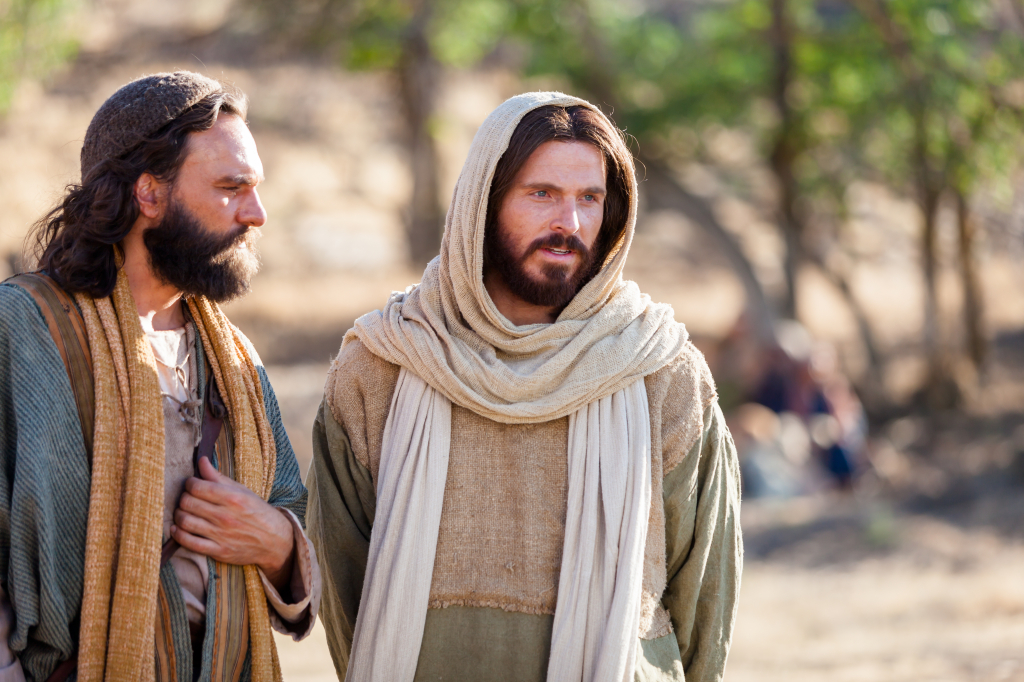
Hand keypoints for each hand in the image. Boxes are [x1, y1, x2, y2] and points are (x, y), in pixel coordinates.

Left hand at [171, 457, 294, 590]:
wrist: (275, 541)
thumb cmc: (258, 513)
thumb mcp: (243, 491)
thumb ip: (219, 477)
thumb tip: (201, 461)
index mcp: (232, 498)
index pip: (197, 487)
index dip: (189, 483)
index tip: (192, 484)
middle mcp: (225, 516)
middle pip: (188, 503)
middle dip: (183, 498)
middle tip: (187, 498)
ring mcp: (221, 535)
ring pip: (185, 521)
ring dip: (179, 514)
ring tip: (183, 511)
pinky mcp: (219, 551)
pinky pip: (189, 543)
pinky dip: (178, 534)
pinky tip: (177, 528)